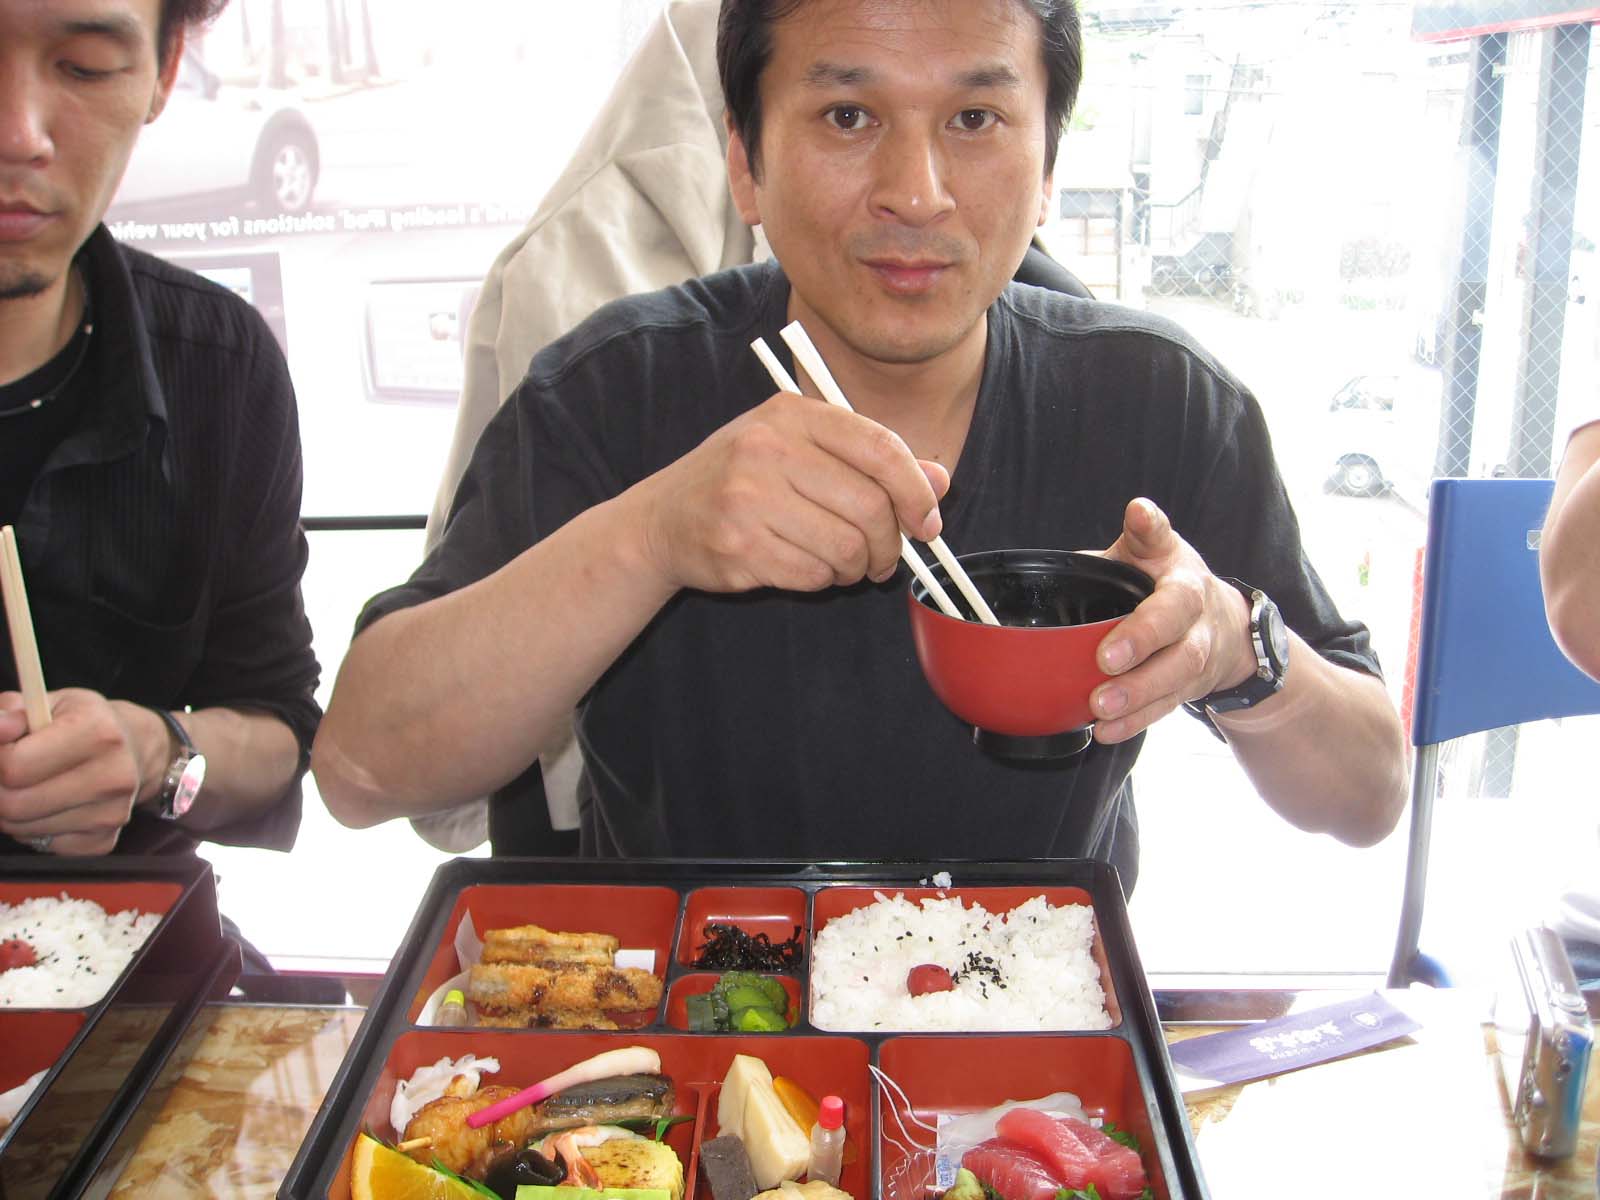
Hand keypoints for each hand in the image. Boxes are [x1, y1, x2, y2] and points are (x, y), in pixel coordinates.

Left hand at [0, 689, 152, 854]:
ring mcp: (112, 813)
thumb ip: (14, 711)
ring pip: (23, 829)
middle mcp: (113, 775)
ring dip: (13, 812)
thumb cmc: (88, 723)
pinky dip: (35, 830)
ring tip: (29, 788)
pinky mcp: (104, 840)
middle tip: (8, 775)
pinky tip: (50, 807)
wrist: (139, 749)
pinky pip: (44, 846)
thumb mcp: (53, 702)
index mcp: (99, 732)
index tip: (3, 750)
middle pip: (14, 804)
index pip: (15, 765)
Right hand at [636, 391, 948, 593]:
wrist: (662, 520)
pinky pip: (814, 574)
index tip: (928, 522)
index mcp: (792, 414)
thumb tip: (939, 481)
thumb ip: (870, 461)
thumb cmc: (743, 480)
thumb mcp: (802, 450)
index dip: (916, 491)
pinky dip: (824, 580)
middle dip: (890, 544)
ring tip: (846, 565)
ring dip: (857, 567)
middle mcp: (767, 449)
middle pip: (869, 507)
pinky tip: (809, 568)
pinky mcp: (737, 546)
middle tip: (886, 559)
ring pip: (846, 547)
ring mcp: (747, 498)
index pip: (880, 448)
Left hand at [1089, 498, 1256, 742]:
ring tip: (1101, 706)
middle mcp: (1195, 617)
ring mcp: (1196, 656)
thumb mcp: (1156, 551)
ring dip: (1138, 694)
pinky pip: (1164, 708)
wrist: (1227, 627)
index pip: (1167, 548)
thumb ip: (1136, 537)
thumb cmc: (1173, 584)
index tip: (1138, 517)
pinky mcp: (1187, 689)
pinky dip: (1135, 722)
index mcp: (1181, 576)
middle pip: (1178, 633)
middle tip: (1105, 660)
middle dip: (1143, 645)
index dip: (1151, 534)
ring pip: (1175, 677)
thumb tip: (1119, 523)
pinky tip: (1106, 731)